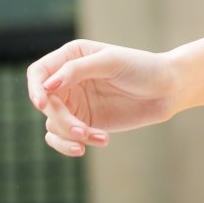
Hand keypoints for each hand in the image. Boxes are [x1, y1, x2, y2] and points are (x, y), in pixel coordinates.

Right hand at [25, 38, 179, 157]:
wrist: (168, 89)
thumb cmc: (142, 67)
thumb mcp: (111, 62)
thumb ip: (77, 70)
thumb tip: (48, 85)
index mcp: (71, 57)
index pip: (38, 73)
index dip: (35, 89)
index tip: (43, 105)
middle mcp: (68, 80)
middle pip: (45, 105)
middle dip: (61, 120)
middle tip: (81, 130)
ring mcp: (76, 104)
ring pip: (53, 125)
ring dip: (69, 136)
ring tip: (97, 138)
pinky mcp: (85, 123)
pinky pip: (65, 138)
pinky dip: (74, 145)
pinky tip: (101, 141)